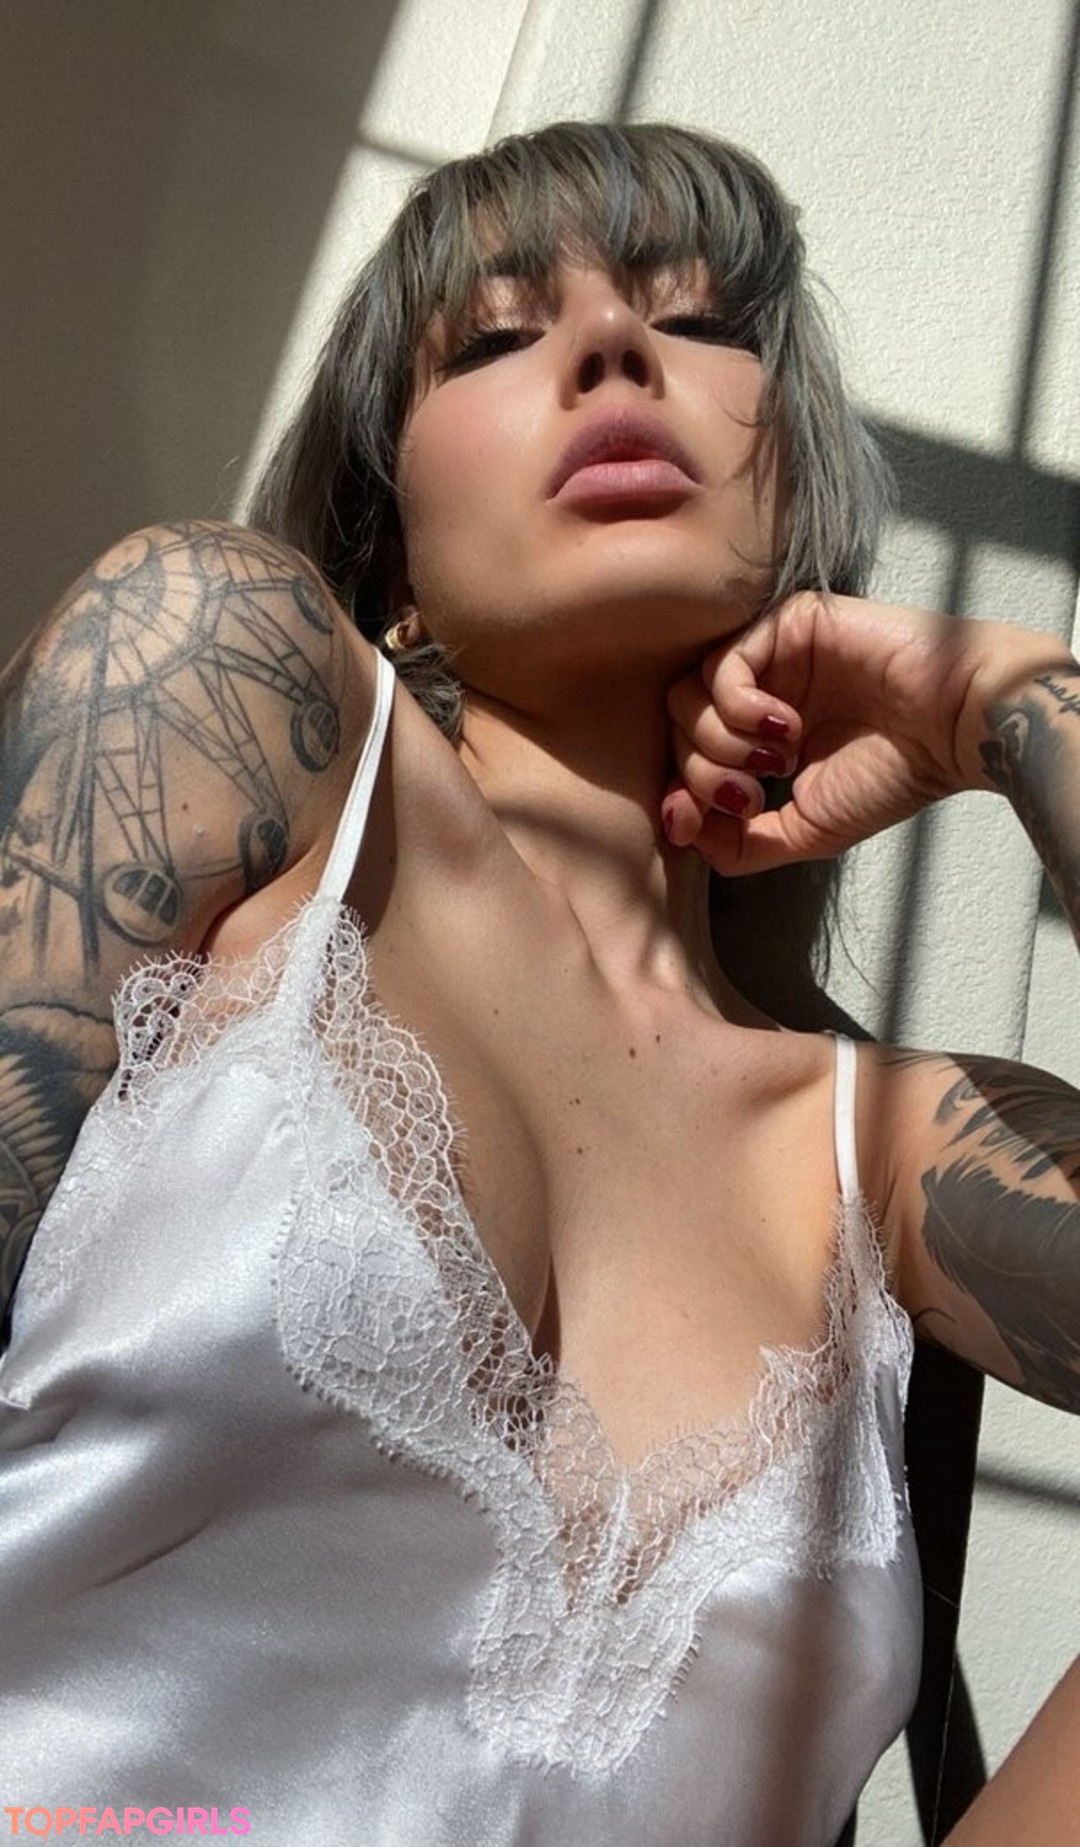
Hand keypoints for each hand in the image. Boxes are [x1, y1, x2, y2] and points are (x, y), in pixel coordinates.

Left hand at [663, 591, 1072, 875]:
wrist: (954, 731)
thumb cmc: (895, 775)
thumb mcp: (806, 829)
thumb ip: (740, 841)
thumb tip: (683, 830)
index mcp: (759, 733)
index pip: (682, 754)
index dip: (677, 792)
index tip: (691, 822)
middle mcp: (759, 688)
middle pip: (676, 725)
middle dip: (702, 772)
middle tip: (752, 794)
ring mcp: (770, 653)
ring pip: (688, 693)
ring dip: (719, 741)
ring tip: (775, 759)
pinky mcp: (786, 623)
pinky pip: (723, 663)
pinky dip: (738, 707)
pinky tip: (786, 726)